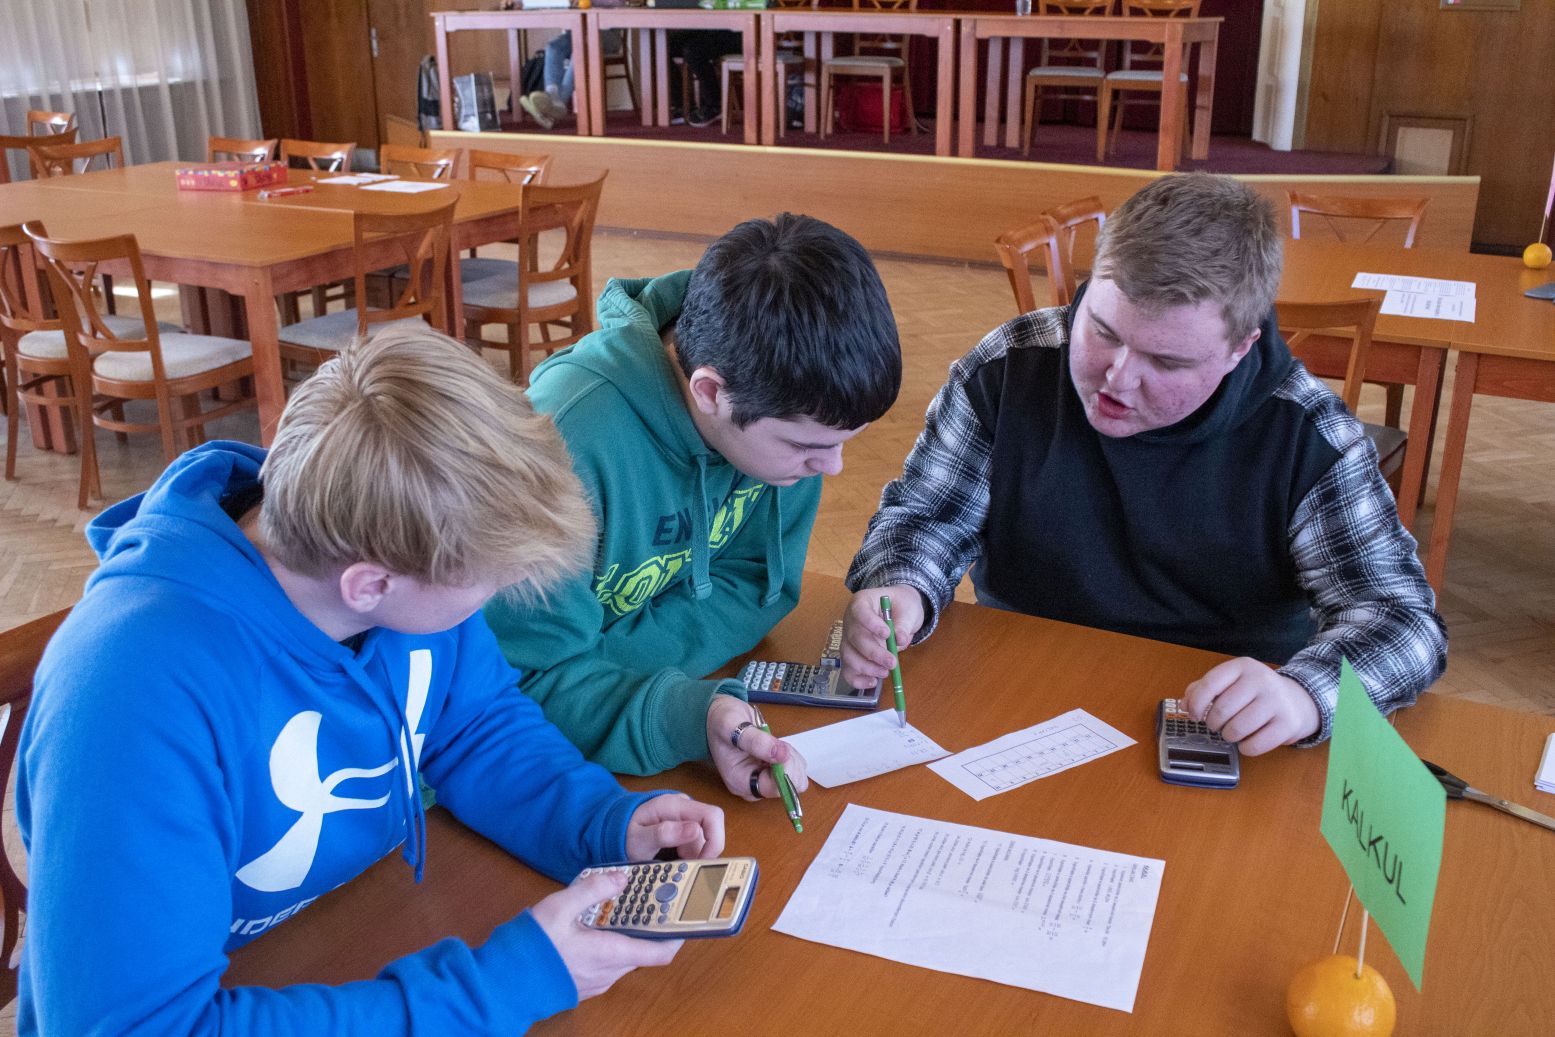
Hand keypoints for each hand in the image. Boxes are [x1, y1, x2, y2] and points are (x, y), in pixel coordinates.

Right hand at [531, 870, 682, 1000]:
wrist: (503, 981)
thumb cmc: (532, 947)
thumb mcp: (560, 907)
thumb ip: (592, 889)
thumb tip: (620, 878)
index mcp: (611, 954)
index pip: (660, 952)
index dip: (678, 936)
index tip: (685, 918)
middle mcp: (609, 973)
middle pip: (644, 951)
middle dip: (650, 928)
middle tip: (651, 903)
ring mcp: (596, 981)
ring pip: (625, 957)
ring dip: (628, 936)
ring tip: (621, 909)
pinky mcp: (583, 983)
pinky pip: (608, 963)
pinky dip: (611, 945)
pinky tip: (596, 927)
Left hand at [625, 793, 724, 860]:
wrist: (612, 829)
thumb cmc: (623, 833)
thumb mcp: (639, 839)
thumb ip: (664, 834)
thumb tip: (695, 830)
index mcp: (675, 805)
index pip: (713, 816)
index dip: (715, 839)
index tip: (704, 861)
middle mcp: (684, 807)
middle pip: (711, 829)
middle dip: (702, 851)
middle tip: (682, 863)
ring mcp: (685, 816)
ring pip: (704, 838)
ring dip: (693, 854)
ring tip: (671, 860)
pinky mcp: (684, 825)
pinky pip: (696, 840)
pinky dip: (689, 853)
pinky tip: (674, 856)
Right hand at [706, 694, 810, 801]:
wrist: (719, 717)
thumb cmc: (721, 722)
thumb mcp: (732, 726)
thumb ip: (756, 742)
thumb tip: (782, 755)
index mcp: (741, 782)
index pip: (774, 788)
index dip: (785, 770)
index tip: (781, 750)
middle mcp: (754, 786)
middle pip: (788, 787)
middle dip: (789, 763)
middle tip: (775, 744)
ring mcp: (765, 779)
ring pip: (796, 777)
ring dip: (790, 757)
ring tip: (771, 743)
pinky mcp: (773, 772)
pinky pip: (795, 768)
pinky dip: (791, 755)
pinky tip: (776, 745)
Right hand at [840, 585, 923, 689]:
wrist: (899, 611)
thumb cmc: (902, 605)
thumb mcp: (908, 609)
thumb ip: (904, 624)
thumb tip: (900, 640)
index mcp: (862, 602)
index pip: (859, 611)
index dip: (870, 623)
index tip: (886, 634)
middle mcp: (851, 620)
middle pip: (854, 637)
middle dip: (873, 653)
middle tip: (892, 662)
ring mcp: (849, 639)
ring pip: (848, 655)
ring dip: (866, 667)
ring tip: (885, 673)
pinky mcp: (852, 655)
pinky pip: (848, 669)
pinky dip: (858, 679)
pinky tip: (873, 682)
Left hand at [1182, 658, 1319, 755]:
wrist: (1298, 701)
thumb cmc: (1256, 693)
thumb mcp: (1231, 682)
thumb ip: (1203, 689)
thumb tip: (1184, 705)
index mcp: (1242, 666)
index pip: (1210, 683)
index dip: (1195, 703)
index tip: (1192, 714)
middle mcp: (1261, 680)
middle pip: (1222, 710)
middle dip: (1212, 723)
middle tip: (1216, 724)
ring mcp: (1276, 701)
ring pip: (1237, 729)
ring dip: (1228, 736)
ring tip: (1232, 731)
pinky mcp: (1287, 724)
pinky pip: (1254, 745)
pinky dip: (1245, 748)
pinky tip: (1248, 740)